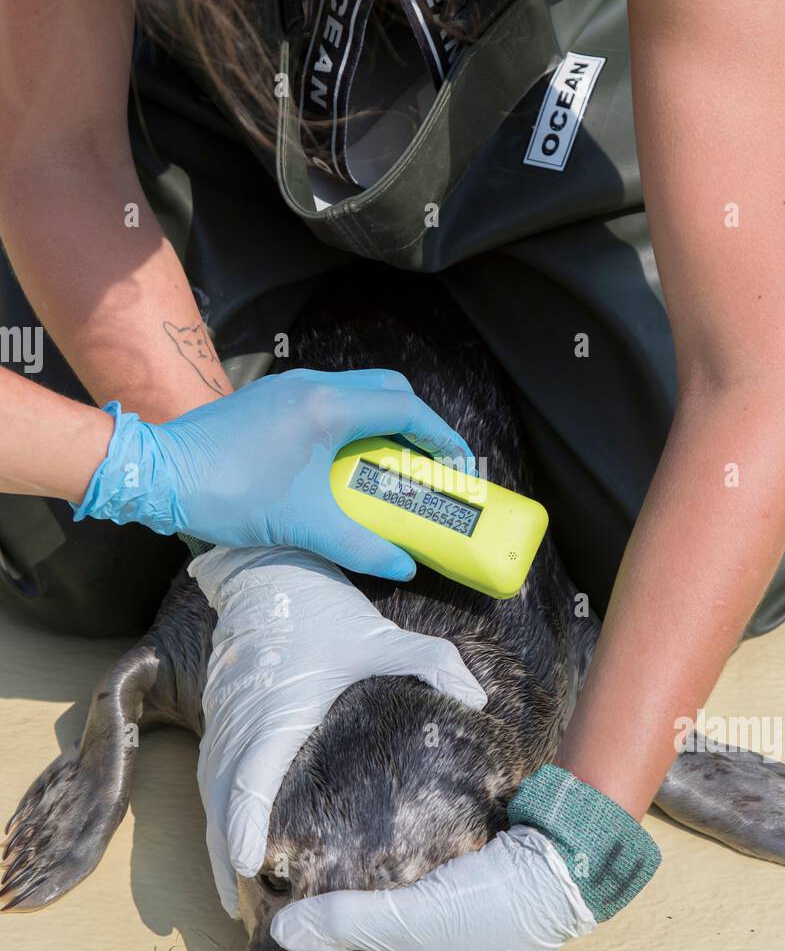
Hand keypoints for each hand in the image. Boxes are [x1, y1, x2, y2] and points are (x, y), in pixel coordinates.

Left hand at [71, 368, 473, 576]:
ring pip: (355, 391)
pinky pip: (327, 401)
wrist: (159, 475)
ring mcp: (288, 387)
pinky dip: (350, 424)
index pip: (407, 408)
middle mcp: (313, 385)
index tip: (460, 466)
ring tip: (391, 467)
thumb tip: (403, 566)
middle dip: (418, 424)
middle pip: (388, 389)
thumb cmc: (230, 494)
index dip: (442, 437)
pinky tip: (343, 463)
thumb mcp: (304, 526)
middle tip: (431, 463)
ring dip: (382, 423)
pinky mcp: (267, 399)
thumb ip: (362, 546)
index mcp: (329, 407)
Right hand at [188, 544, 487, 917]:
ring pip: (208, 791)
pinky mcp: (219, 715)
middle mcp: (241, 722)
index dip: (244, 827)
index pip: (249, 779)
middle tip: (244, 909)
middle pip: (218, 802)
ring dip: (217, 839)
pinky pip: (210, 774)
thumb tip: (478, 701)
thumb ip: (432, 663)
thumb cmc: (320, 608)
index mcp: (277, 711)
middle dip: (224, 858)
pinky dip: (216, 811)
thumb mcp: (380, 635)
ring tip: (234, 891)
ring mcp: (223, 718)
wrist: (263, 572)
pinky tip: (231, 839)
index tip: (249, 868)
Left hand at [270, 825, 597, 950]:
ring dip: (361, 947)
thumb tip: (282, 929)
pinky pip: (413, 935)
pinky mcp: (465, 927)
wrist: (554, 869)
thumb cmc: (485, 911)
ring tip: (321, 921)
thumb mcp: (404, 918)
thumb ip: (341, 921)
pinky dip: (386, 923)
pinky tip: (366, 895)